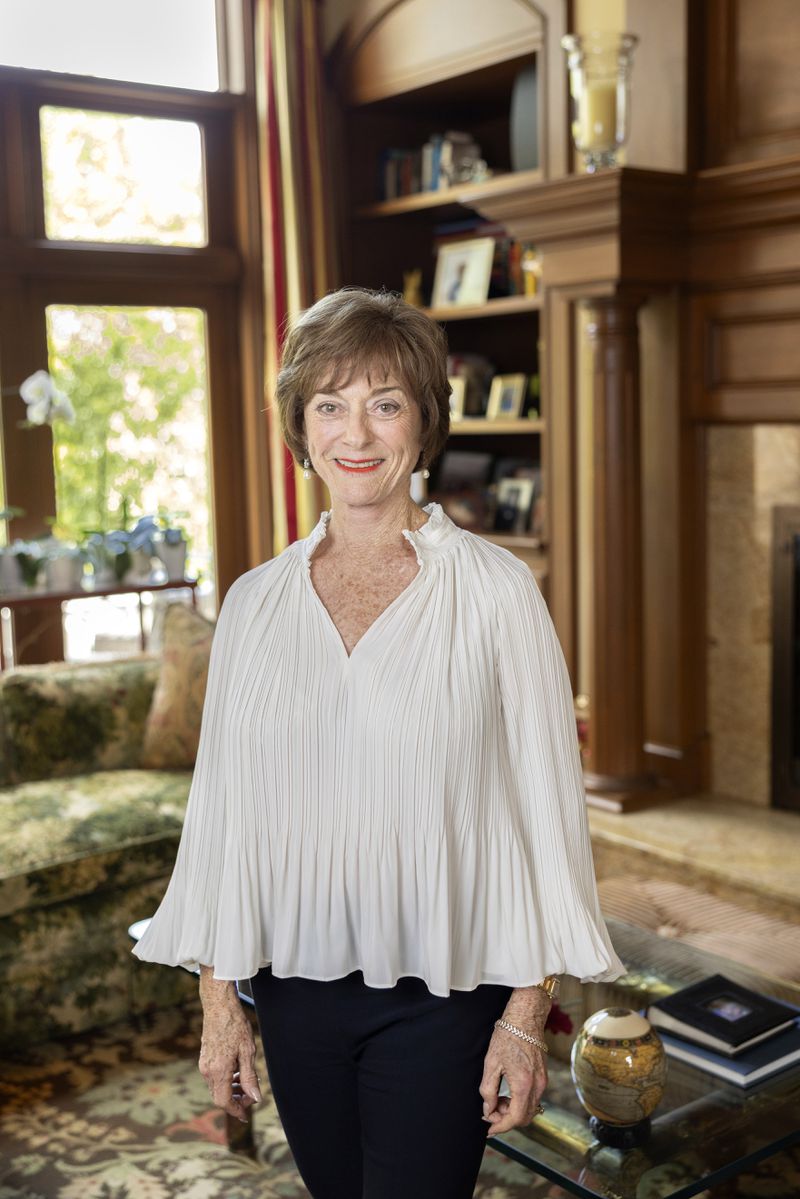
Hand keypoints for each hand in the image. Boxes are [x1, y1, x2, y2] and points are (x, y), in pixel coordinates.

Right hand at [198, 967, 261, 1123]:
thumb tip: (256, 1098)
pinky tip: (237, 1072)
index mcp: (218, 1070)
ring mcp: (203, 1065)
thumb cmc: (236, 1025)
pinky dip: (225, 1081)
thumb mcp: (247, 1051)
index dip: (236, 1111)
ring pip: (216, 1088)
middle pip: (219, 1098)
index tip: (247, 1116)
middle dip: (235, 1102)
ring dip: (231, 1091)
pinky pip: (213, 1078)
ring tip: (247, 1082)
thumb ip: (250, 1077)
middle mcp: (207, 1070)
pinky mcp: (204, 1059)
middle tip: (251, 1096)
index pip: (225, 1102)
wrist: (219, 1005)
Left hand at [479, 1009, 547, 1134]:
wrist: (526, 1016)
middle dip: (507, 1120)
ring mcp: (543, 1081)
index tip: (488, 1129)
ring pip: (530, 1109)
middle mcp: (538, 1086)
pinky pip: (533, 1098)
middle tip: (490, 1111)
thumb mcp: (491, 1062)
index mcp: (524, 1084)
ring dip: (513, 1110)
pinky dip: (520, 1101)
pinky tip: (507, 1091)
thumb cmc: (507, 1035)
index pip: (515, 1118)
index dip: (501, 1127)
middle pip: (525, 1118)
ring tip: (497, 1099)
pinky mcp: (543, 1075)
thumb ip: (488, 1090)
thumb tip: (488, 1110)